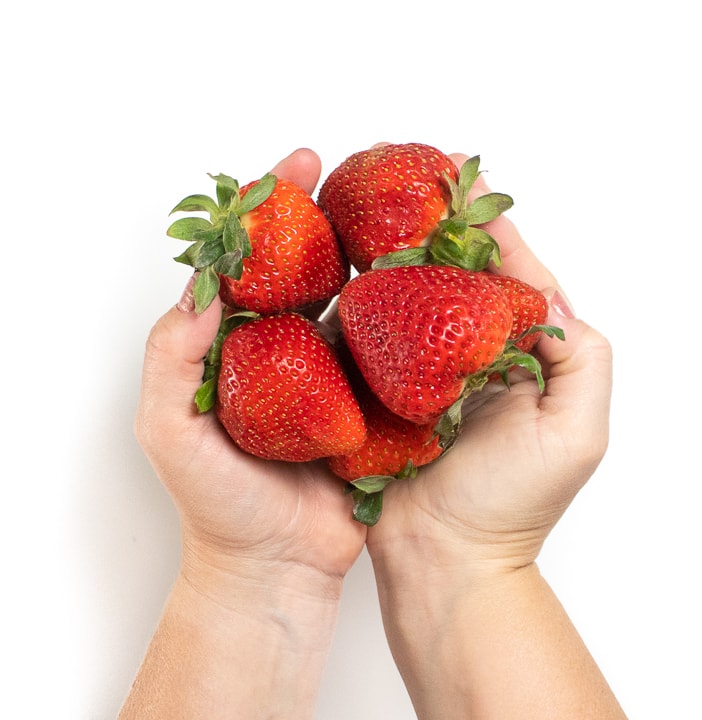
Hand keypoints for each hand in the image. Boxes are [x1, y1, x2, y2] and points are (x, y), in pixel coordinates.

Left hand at [135, 148, 365, 594]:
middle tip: (354, 171)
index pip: (247, 261)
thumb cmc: (217, 505)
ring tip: (400, 214)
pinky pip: (385, 350)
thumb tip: (202, 285)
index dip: (267, 210)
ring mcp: (328, 374)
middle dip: (324, 215)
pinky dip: (402, 317)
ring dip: (371, 256)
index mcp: (232, 347)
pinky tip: (424, 286)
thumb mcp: (170, 431)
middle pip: (303, 268)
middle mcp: (282, 351)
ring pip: (349, 301)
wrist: (274, 565)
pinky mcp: (366, 401)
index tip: (294, 168)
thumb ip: (172, 355)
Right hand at [360, 152, 622, 719]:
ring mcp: (425, 374)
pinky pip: (376, 336)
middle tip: (418, 174)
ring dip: (401, 251)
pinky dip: (366, 301)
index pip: (514, 277)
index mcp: (524, 359)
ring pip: (415, 300)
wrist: (443, 561)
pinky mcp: (383, 392)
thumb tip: (547, 295)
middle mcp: (474, 359)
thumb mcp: (576, 435)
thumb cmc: (509, 507)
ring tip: (379, 204)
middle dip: (442, 225)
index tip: (467, 176)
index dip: (493, 226)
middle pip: (460, 277)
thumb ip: (581, 359)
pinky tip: (349, 267)